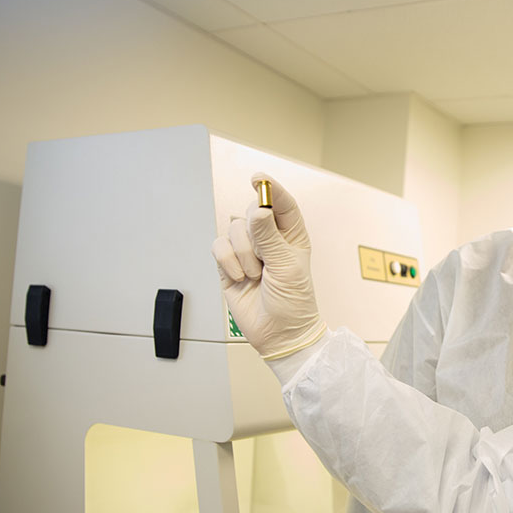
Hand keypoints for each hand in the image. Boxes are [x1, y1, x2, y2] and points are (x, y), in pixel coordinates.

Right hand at [212, 173, 325, 358]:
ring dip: (243, 254)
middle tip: (264, 255)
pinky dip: (228, 262)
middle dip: (254, 232)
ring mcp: (247, 251)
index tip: (257, 179)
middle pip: (252, 212)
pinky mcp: (228, 264)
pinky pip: (218, 247)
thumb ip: (270, 237)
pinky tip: (240, 277)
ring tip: (256, 275)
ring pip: (233, 230)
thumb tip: (259, 210)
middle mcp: (269, 239)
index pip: (281, 203)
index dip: (270, 188)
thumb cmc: (293, 302)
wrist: (278, 333)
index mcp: (291, 235)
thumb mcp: (286, 267)